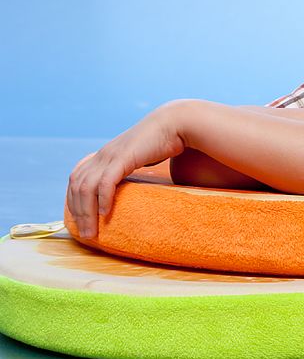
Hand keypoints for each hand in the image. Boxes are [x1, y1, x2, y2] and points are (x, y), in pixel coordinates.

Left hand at [66, 102, 186, 238]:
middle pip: (77, 186)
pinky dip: (103, 199)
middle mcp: (102, 155)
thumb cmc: (162, 142)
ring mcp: (111, 156)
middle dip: (78, 212)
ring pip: (87, 187)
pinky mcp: (123, 158)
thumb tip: (130, 186)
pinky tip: (106, 213)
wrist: (174, 124)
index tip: (80, 219)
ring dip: (87, 212)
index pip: (77, 178)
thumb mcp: (139, 156)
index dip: (74, 199)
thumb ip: (129, 167)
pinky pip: (106, 182)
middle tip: (86, 234)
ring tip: (93, 231)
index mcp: (104, 154)